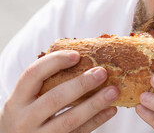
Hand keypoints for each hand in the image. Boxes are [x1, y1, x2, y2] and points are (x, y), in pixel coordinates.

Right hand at [0, 50, 119, 132]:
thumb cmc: (28, 115)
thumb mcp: (27, 100)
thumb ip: (46, 84)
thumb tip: (84, 59)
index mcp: (17, 100)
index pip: (33, 75)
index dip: (54, 62)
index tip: (76, 55)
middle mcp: (24, 119)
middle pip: (54, 99)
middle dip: (81, 84)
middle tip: (102, 72)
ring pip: (69, 120)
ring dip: (94, 104)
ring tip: (113, 91)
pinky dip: (97, 120)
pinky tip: (111, 109)